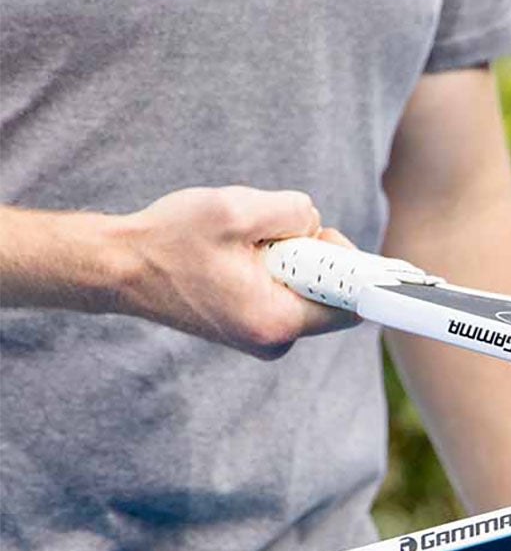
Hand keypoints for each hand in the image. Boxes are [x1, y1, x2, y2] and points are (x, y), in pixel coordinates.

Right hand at [116, 186, 355, 356]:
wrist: (119, 268)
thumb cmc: (171, 240)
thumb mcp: (236, 210)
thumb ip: (293, 213)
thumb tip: (316, 225)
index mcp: (277, 322)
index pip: (350, 306)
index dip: (351, 269)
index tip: (328, 239)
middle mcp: (274, 340)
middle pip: (328, 294)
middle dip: (313, 256)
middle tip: (276, 233)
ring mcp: (263, 337)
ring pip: (304, 288)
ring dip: (288, 257)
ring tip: (245, 245)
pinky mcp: (252, 326)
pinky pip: (284, 291)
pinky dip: (272, 266)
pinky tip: (238, 256)